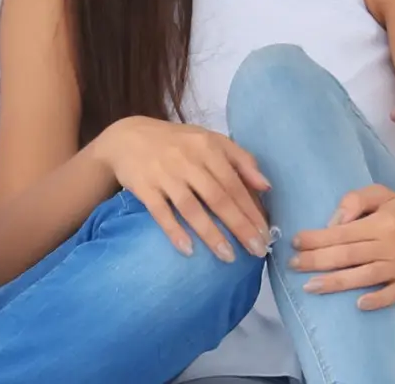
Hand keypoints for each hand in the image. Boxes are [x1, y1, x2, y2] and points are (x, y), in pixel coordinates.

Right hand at [88, 115, 270, 261]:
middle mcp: (187, 159)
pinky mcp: (144, 187)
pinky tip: (188, 250)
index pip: (234, 183)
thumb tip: (266, 186)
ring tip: (228, 256)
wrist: (128, 138)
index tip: (266, 234)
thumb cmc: (177, 143)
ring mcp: (164, 174)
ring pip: (191, 208)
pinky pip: (160, 213)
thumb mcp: (210, 140)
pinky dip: (174, 231)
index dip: (251, 210)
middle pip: (218, 197)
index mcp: (207, 146)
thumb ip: (241, 159)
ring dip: (211, 234)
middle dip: (239, 226)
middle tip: (256, 250)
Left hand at [291, 184, 394, 309]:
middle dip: (316, 260)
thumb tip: (334, 221)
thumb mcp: (384, 195)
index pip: (342, 232)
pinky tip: (358, 304)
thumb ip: (356, 200)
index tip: (294, 241)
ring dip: (335, 283)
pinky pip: (392, 295)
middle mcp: (390, 246)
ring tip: (309, 287)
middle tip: (292, 265)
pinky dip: (376, 300)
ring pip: (364, 276)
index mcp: (381, 223)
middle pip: (348, 255)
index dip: (317, 238)